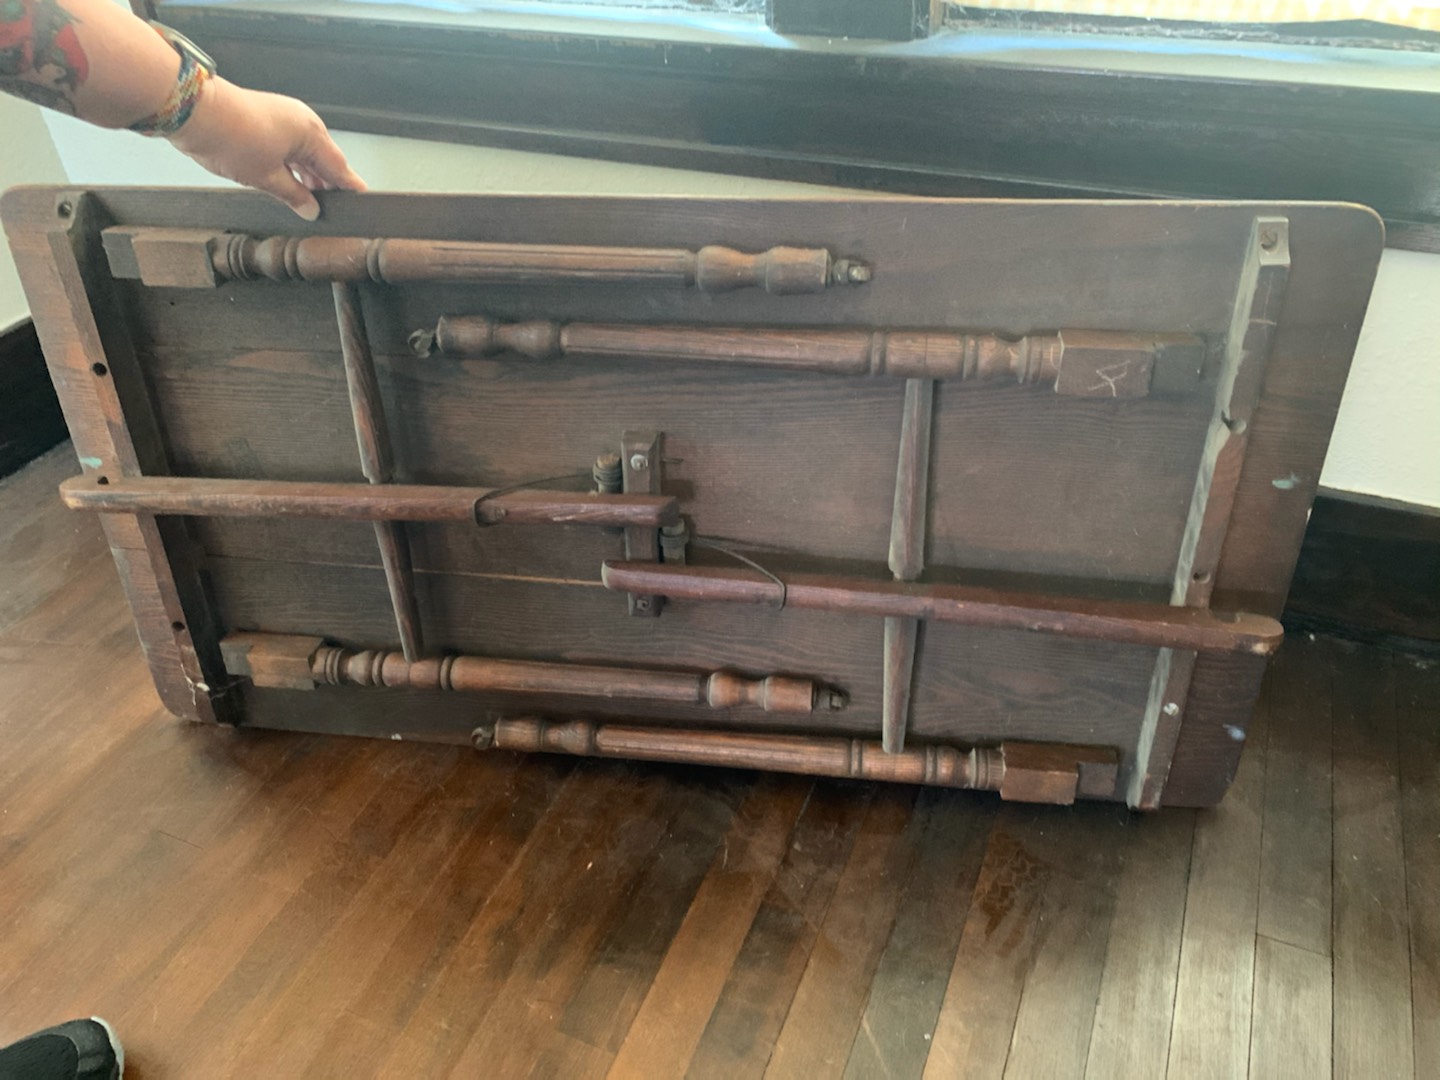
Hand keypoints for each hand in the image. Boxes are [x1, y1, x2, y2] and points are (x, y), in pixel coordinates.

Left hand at [167, 76, 365, 219]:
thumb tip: (310, 209)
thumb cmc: (230, 137)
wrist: (193, 110)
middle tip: (328, 211)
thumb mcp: (267, 178)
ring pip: (306, 153)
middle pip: (325, 160)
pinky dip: (293, 163)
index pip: (340, 168)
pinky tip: (287, 180)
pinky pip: (291, 144)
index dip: (350, 188)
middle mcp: (303, 121)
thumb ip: (294, 196)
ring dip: (307, 175)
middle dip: (327, 185)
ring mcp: (285, 116)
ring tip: (305, 201)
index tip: (361, 201)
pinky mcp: (268, 116)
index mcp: (312, 134)